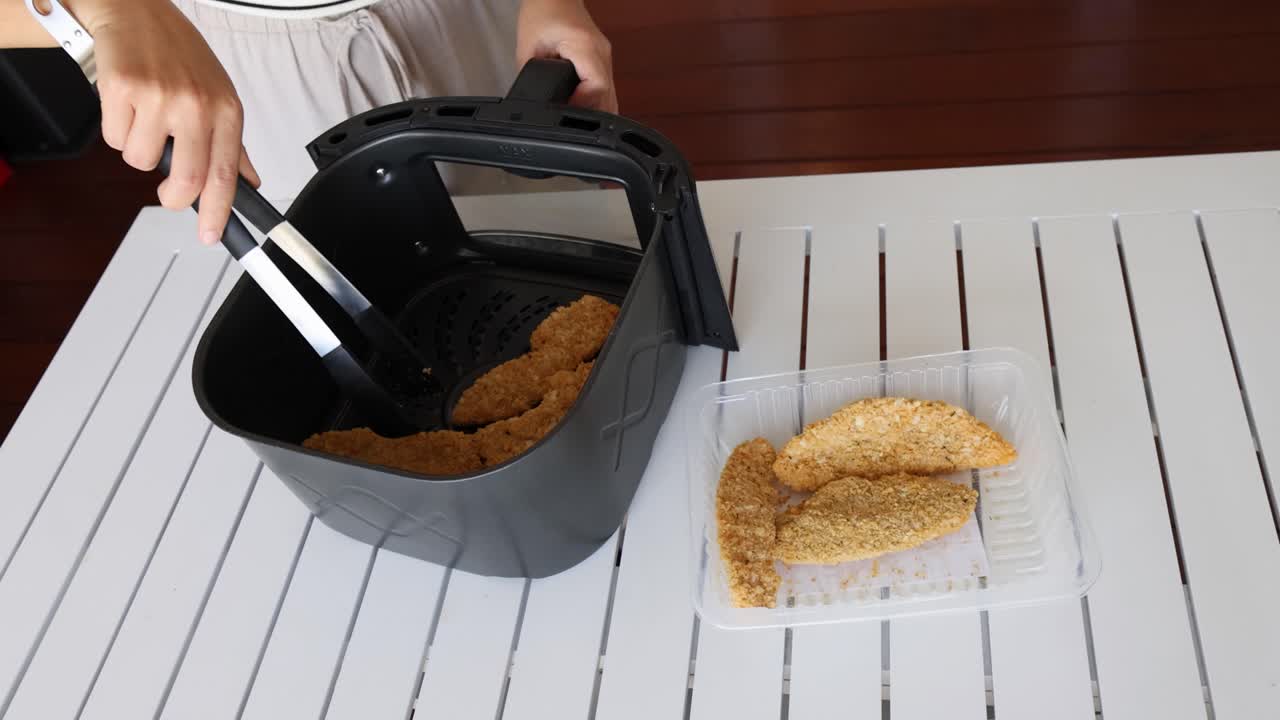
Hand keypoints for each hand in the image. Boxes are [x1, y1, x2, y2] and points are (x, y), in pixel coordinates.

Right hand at [78, 0, 258, 244]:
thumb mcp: (218, 95)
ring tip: (145, 117)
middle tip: (168, 194)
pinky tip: (127, 103)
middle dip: (173, 197)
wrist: (137, 12)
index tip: (213, 235)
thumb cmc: (178, 54)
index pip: (226, 175)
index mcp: (226, 110)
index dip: (219, 212)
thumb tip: (248, 182)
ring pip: (140, 161)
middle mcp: (196, 105)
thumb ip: (233, 144)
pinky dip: (116, 128)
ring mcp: (159, 98)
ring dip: (138, 149)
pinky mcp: (122, 91)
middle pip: (186, 180)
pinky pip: (114, 138)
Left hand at [516, 0, 615, 112]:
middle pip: (608, 96)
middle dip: (590, 114)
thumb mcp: (528, 49)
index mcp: (585, 45)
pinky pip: (607, 88)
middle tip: (569, 120)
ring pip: (611, 96)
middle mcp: (601, 52)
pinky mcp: (603, 61)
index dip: (583, 105)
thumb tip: (535, 102)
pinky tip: (583, 108)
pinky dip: (597, 101)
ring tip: (574, 116)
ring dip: (595, 110)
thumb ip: (533, 78)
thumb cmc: (542, 13)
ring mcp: (606, 57)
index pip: (597, 87)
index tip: (566, 112)